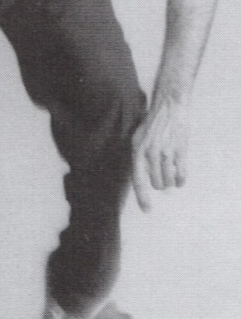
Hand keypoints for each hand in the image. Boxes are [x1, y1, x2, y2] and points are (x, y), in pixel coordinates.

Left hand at [131, 94, 189, 211]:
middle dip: (159, 184)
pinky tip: (180, 180)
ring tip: (170, 177)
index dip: (142, 197)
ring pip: (168, 180)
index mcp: (137, 151)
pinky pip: (181, 174)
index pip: (137, 180)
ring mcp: (165, 152)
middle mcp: (149, 153)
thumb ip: (138, 157)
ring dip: (170, 182)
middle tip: (162, 179)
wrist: (169, 108)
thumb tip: (141, 178)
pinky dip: (181, 180)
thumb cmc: (152, 125)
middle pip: (155, 183)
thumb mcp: (137, 139)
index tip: (147, 210)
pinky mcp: (179, 150)